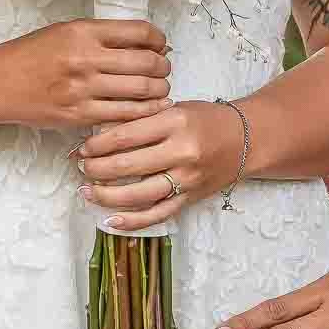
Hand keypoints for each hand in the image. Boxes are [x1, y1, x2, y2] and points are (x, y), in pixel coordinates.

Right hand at [0, 19, 170, 130]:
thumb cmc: (31, 55)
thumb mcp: (64, 31)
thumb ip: (101, 36)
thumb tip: (144, 43)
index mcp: (83, 31)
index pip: (140, 32)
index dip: (159, 40)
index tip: (161, 46)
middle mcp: (85, 58)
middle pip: (146, 63)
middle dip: (163, 68)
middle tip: (164, 70)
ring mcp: (82, 89)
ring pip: (140, 91)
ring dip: (159, 91)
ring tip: (159, 89)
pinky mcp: (78, 115)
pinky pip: (123, 115)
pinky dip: (144, 112)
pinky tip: (150, 109)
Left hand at [78, 101, 243, 229]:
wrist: (247, 139)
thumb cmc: (206, 120)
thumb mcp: (175, 108)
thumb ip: (142, 119)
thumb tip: (100, 133)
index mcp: (175, 122)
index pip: (125, 135)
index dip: (97, 144)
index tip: (82, 147)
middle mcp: (182, 151)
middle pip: (127, 165)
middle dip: (96, 168)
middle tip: (81, 167)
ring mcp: (187, 178)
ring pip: (139, 194)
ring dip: (107, 194)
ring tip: (87, 191)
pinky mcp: (191, 198)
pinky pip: (158, 214)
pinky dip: (133, 221)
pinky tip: (111, 220)